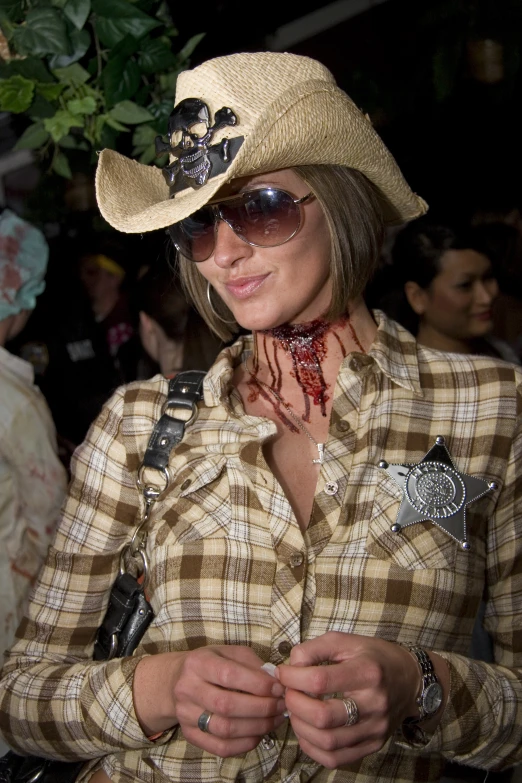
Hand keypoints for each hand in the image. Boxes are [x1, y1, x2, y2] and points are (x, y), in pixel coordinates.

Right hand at [134, 646, 286, 756]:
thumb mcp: (229, 653)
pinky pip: (220, 747)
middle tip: (281, 706)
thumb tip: (275, 682)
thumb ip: (251, 664)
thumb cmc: (211, 663)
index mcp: (198, 663)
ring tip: (275, 719)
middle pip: (227, 705)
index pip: (229, 675)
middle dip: (261, 708)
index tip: (279, 688)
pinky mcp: (189, 735)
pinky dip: (245, 744)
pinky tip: (259, 733)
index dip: (258, 684)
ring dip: (257, 727)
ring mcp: (185, 714)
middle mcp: (187, 689)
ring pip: (224, 729)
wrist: (176, 680)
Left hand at [276, 632, 421, 768]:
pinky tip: (307, 731)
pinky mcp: (374, 745)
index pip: (320, 680)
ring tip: (296, 711)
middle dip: (295, 705)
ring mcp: (375, 728)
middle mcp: (374, 703)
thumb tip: (290, 665)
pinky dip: (313, 749)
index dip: (293, 677)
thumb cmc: (373, 657)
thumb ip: (314, 649)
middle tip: (288, 694)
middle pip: (323, 717)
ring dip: (301, 728)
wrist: (410, 679)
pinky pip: (336, 759)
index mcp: (367, 672)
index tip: (283, 672)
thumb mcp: (345, 641)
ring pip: (328, 742)